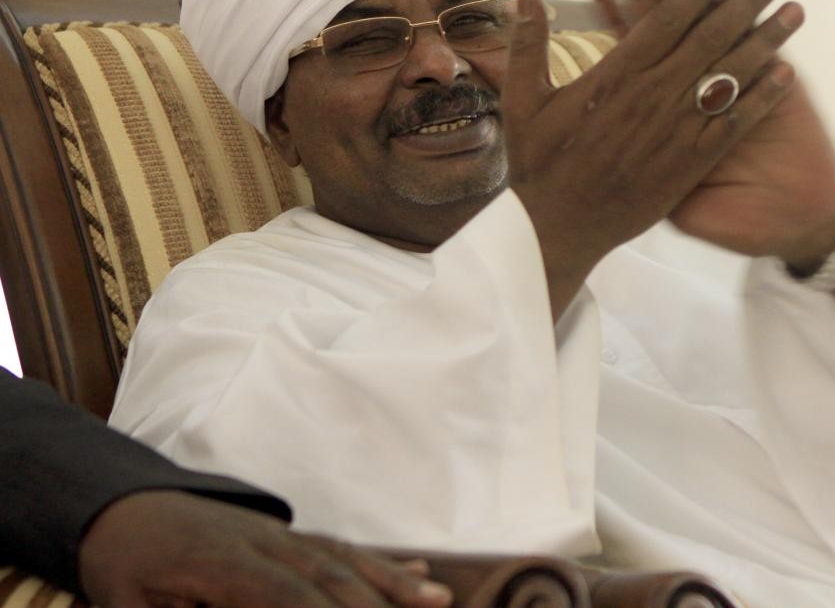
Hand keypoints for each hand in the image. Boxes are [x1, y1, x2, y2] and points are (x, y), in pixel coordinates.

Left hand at [79, 490, 453, 607]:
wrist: (122, 509)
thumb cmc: (125, 570)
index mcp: (221, 564)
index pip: (286, 595)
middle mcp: (264, 543)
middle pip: (331, 577)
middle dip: (378, 604)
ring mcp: (282, 535)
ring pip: (346, 559)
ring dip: (394, 582)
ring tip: (439, 600)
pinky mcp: (289, 536)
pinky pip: (343, 549)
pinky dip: (383, 564)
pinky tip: (419, 573)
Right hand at [504, 0, 799, 317]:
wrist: (557, 231)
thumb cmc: (539, 166)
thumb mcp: (523, 101)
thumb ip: (528, 44)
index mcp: (614, 76)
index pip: (665, 20)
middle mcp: (651, 97)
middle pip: (710, 37)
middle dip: (745, 1)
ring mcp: (675, 130)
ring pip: (730, 75)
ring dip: (766, 41)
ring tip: (795, 12)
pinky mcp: (690, 164)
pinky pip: (733, 124)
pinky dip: (761, 98)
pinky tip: (787, 75)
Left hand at [598, 0, 834, 273]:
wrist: (794, 229)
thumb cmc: (739, 222)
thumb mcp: (681, 209)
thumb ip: (655, 177)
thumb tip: (610, 149)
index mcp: (673, 114)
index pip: (640, 55)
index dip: (620, 20)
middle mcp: (704, 93)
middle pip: (673, 33)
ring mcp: (741, 88)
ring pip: (718, 31)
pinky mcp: (781, 93)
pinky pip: (765, 51)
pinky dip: (759, 23)